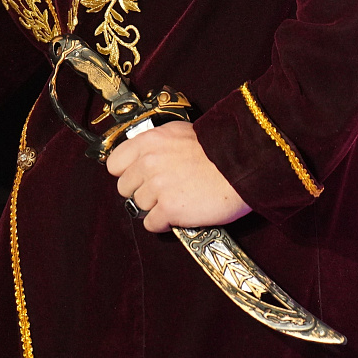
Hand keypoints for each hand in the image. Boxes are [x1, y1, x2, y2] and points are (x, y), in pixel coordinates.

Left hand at [106, 121, 248, 232]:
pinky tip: (178, 214)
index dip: (126, 172)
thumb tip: (145, 154)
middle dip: (141, 191)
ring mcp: (157, 187)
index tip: (138, 177)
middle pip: (125, 187)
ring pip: (138, 206)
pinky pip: (151, 224)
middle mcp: (148, 163)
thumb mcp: (180, 133)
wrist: (243, 164)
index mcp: (149, 142)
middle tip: (162, 190)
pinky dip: (163, 223)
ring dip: (154, 207)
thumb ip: (157, 144)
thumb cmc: (218, 149)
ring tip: (176, 200)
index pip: (115, 163)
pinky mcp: (169, 209)